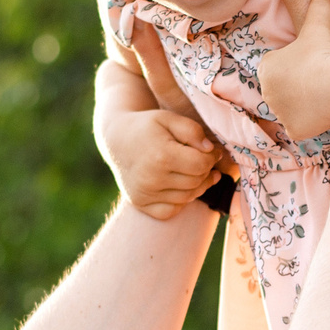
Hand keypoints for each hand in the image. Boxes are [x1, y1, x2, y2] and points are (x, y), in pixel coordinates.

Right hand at [93, 58, 229, 220]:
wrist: (117, 139)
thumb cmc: (147, 127)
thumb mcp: (169, 118)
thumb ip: (192, 131)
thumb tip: (211, 150)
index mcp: (161, 156)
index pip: (201, 165)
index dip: (212, 158)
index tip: (212, 151)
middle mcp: (152, 179)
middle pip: (196, 182)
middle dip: (205, 171)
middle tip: (204, 160)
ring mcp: (145, 194)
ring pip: (187, 197)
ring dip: (196, 186)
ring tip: (195, 171)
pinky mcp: (140, 203)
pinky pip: (171, 210)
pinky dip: (180, 201)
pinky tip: (179, 185)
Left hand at [257, 0, 329, 136]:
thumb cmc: (322, 52)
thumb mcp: (319, 23)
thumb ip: (319, 5)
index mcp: (267, 66)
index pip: (278, 67)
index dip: (295, 66)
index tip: (311, 64)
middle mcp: (267, 92)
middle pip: (282, 90)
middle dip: (296, 88)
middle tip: (318, 82)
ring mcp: (279, 113)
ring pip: (291, 110)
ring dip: (303, 106)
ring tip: (323, 98)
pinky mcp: (294, 130)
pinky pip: (301, 128)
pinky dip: (311, 124)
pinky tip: (325, 114)